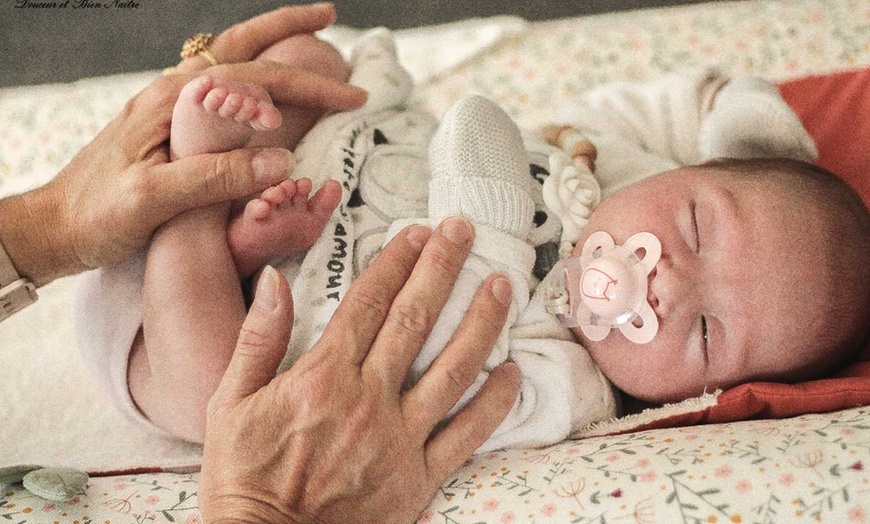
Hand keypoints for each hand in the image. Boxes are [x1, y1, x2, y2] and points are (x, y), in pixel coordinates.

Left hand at [0, 3, 366, 284]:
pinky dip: (250, 79)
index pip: (256, 79)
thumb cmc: (97, 215)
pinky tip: (263, 90)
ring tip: (307, 37)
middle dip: (290, 32)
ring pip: (229, 61)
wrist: (54, 228)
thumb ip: (215, 175)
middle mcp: (173, 94)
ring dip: (270, 45)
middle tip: (331, 19)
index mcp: (173, 101)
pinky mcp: (169, 127)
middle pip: (240, 47)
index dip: (310, 86)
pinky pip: (219, 89)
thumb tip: (283, 157)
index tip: (353, 96)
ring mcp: (170, 108)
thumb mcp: (153, 199)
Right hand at [199, 218, 521, 523]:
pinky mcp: (419, 476)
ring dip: (481, 321)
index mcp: (323, 377)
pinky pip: (467, 434)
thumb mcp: (228, 403)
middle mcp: (369, 399)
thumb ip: (258, 339)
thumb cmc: (243, 477)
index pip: (368, 303)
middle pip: (415, 319)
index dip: (396, 261)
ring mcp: (400, 438)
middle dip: (442, 268)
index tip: (417, 232)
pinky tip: (513, 372)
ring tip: (502, 284)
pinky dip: (495, 402)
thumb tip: (276, 280)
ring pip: (453, 368)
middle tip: (463, 231)